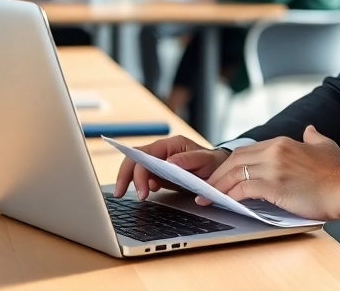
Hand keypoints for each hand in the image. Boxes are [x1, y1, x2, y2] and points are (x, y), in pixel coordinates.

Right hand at [113, 135, 229, 199]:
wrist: (219, 168)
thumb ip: (189, 160)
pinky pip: (144, 177)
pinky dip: (138, 185)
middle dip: (125, 176)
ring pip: (136, 168)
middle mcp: (162, 151)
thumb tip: (169, 162)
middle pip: (135, 159)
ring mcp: (159, 162)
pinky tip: (142, 193)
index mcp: (171, 145)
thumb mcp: (206, 160)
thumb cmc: (213, 162)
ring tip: (125, 195)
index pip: (146, 154)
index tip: (141, 190)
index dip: (138, 171)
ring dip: (128, 181)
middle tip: (120, 194)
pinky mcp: (159, 172)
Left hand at [204, 125, 339, 221]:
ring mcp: (273, 167)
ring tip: (207, 198)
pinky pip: (242, 189)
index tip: (221, 176)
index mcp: (283, 142)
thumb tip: (309, 130)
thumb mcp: (325, 147)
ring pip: (234, 174)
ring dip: (217, 187)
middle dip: (218, 175)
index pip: (246, 151)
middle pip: (235, 160)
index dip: (229, 164)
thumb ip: (314, 137)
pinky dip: (229, 195)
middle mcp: (275, 150)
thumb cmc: (338, 173)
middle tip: (206, 188)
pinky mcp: (274, 184)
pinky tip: (223, 202)